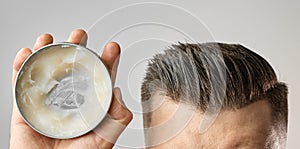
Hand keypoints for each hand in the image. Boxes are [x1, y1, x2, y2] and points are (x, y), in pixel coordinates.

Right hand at [10, 29, 132, 148]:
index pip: (99, 79)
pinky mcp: (26, 107)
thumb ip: (116, 118)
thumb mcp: (104, 139)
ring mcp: (47, 101)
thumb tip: (117, 93)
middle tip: (81, 36)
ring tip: (51, 39)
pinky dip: (21, 65)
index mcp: (89, 105)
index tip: (112, 48)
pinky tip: (28, 53)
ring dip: (48, 51)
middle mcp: (69, 100)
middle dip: (77, 48)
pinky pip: (21, 82)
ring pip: (47, 70)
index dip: (106, 61)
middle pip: (73, 68)